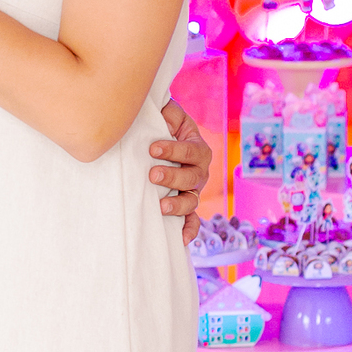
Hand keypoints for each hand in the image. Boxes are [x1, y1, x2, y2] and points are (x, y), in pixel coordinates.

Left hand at [152, 99, 211, 243]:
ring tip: (161, 205)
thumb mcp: (166, 112)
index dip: (174, 150)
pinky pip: (192, 221)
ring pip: (191, 200)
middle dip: (173, 177)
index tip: (153, 149)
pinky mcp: (183, 204)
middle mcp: (198, 171)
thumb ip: (166, 112)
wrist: (154, 137)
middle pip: (192, 178)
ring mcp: (191, 190)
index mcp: (197, 147)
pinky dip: (188, 230)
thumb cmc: (160, 123)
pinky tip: (179, 239)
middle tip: (152, 175)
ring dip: (178, 204)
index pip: (191, 150)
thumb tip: (161, 117)